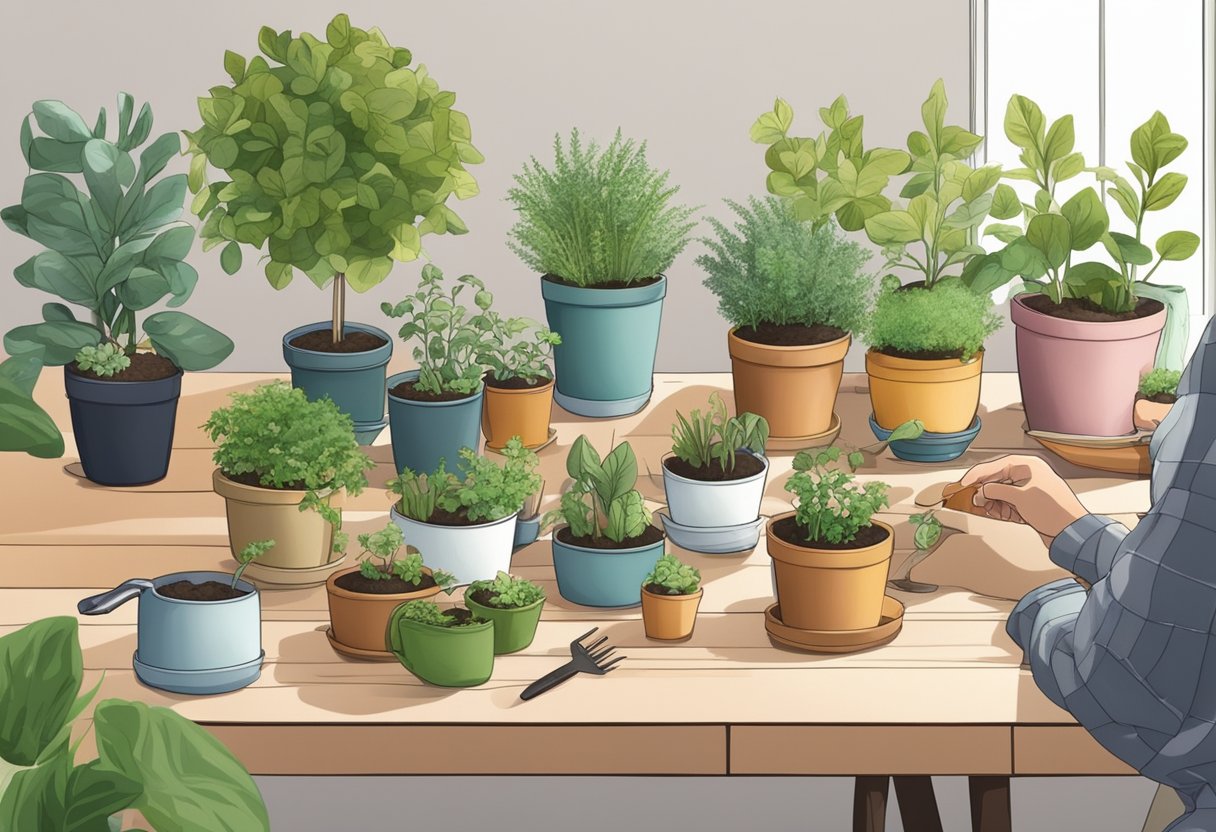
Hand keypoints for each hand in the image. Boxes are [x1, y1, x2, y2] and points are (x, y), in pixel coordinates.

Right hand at [958, 454, 1087, 541]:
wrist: (1072, 532)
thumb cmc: (1055, 510)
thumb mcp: (1019, 497)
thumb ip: (995, 492)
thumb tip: (981, 492)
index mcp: (1027, 466)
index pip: (994, 466)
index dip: (976, 475)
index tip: (963, 483)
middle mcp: (1027, 475)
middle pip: (996, 480)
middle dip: (984, 491)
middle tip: (972, 498)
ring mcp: (1028, 490)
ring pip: (1001, 493)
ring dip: (991, 502)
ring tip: (984, 508)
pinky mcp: (1029, 504)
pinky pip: (1008, 503)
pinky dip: (1000, 509)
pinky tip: (995, 513)